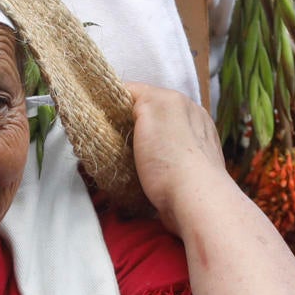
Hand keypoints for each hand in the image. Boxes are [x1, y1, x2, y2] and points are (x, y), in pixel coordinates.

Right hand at [125, 82, 230, 233]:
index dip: (116, 102)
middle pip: (149, 117)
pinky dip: (154, 166)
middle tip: (110, 142)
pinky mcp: (193, 174)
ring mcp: (196, 149)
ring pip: (157, 140)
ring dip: (142, 148)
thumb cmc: (169, 156)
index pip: (140, 93)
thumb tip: (130, 97)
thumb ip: (140, 94)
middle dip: (129, 126)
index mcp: (181, 103)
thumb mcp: (151, 108)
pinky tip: (145, 176)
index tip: (99, 116)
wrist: (194, 202)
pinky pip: (166, 162)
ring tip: (126, 162)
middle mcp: (192, 121)